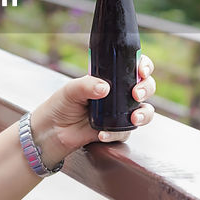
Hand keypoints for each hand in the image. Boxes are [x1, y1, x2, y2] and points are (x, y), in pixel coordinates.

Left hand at [30, 54, 156, 166]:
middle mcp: (119, 94)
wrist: (53, 131)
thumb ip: (86, 85)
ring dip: (144, 114)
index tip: (141, 70)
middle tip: (136, 94)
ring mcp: (120, 112)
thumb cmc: (61, 105)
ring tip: (134, 118)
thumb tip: (104, 88)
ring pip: (144, 111)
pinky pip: (125, 132)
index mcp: (110, 77)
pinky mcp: (116, 130)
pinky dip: (117, 133)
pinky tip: (102, 133)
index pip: (133, 66)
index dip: (143, 66)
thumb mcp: (71, 90)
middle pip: (146, 87)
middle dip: (146, 88)